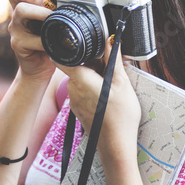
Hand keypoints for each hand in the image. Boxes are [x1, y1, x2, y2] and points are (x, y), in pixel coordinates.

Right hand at [8, 0, 58, 80]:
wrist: (39, 68)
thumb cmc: (50, 41)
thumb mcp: (56, 21)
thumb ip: (62, 7)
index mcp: (27, 2)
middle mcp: (18, 12)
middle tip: (48, 2)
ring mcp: (16, 27)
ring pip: (20, 10)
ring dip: (39, 12)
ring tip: (51, 17)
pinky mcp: (18, 43)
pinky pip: (29, 37)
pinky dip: (43, 39)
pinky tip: (52, 41)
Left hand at [56, 37, 140, 158]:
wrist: (115, 144)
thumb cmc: (120, 115)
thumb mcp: (122, 82)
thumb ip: (114, 59)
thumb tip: (111, 39)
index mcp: (80, 78)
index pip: (62, 56)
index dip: (70, 47)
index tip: (83, 44)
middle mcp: (72, 88)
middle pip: (76, 66)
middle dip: (93, 62)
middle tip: (111, 66)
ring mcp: (74, 100)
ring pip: (81, 79)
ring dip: (95, 75)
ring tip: (112, 83)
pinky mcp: (78, 109)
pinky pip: (83, 91)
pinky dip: (93, 88)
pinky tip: (108, 95)